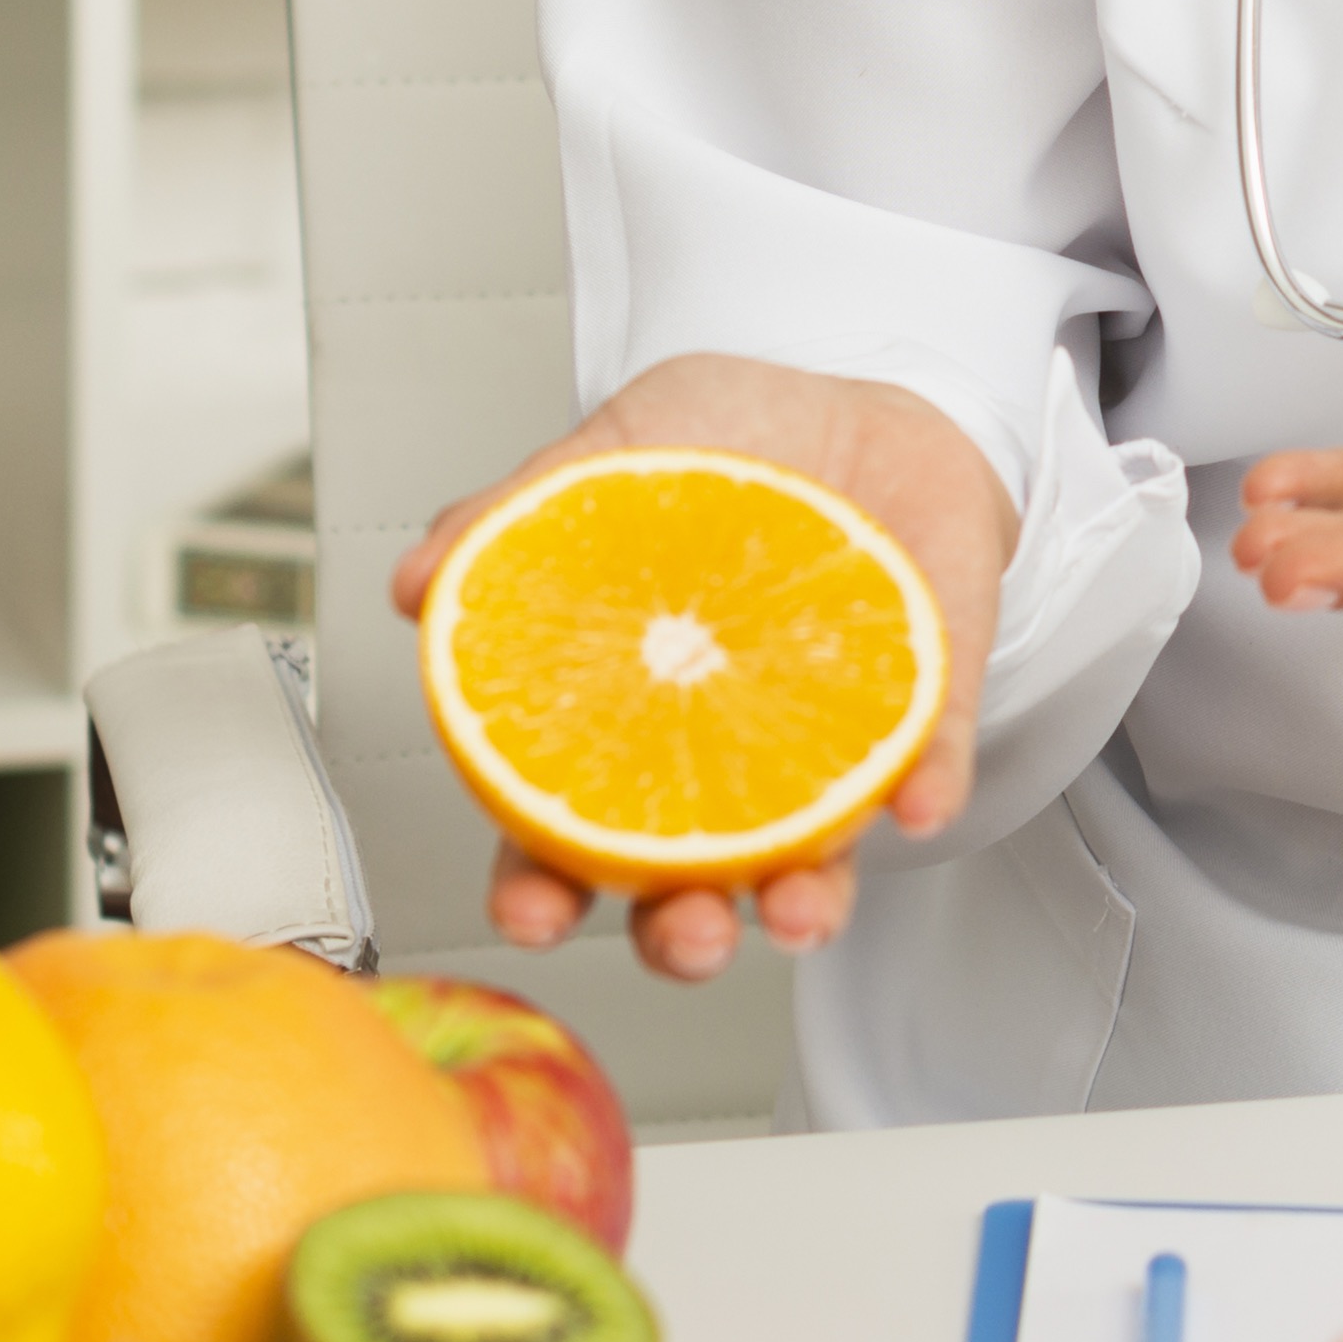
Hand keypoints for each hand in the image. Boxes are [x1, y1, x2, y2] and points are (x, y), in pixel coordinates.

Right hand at [392, 354, 1006, 986]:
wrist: (857, 405)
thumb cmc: (727, 448)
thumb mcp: (607, 460)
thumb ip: (513, 520)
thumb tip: (415, 585)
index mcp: (634, 726)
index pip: (572, 836)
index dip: (543, 889)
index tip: (533, 912)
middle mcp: (727, 764)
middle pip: (689, 889)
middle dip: (680, 936)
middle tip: (681, 932)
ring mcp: (824, 748)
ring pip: (811, 862)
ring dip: (803, 903)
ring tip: (795, 907)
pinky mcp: (921, 710)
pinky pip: (927, 766)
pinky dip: (923, 789)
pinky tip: (916, 805)